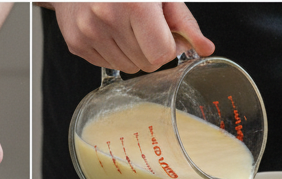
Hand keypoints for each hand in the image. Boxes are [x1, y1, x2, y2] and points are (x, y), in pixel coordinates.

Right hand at [47, 1, 213, 72]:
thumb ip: (184, 22)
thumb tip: (205, 49)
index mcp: (134, 4)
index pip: (162, 54)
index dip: (169, 46)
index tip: (166, 32)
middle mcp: (108, 19)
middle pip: (146, 65)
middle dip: (150, 49)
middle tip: (144, 24)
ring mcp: (89, 33)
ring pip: (128, 68)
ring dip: (133, 52)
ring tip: (125, 24)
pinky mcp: (76, 43)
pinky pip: (108, 66)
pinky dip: (114, 52)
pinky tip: (110, 29)